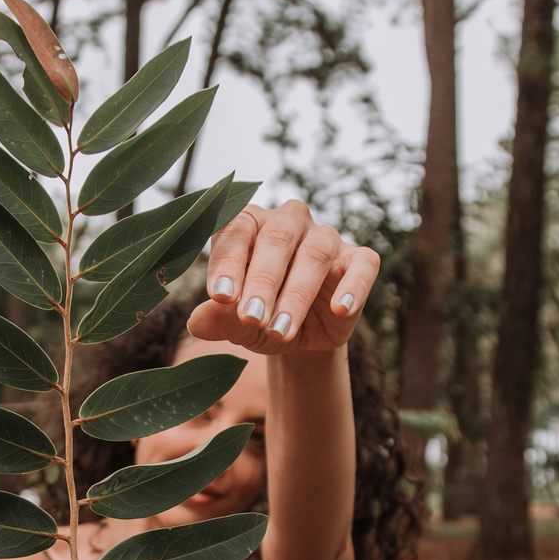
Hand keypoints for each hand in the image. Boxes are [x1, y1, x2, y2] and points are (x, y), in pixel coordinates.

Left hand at [185, 200, 378, 352]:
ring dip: (296, 295)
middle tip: (251, 319)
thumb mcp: (237, 325)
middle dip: (262, 282)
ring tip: (281, 330)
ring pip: (314, 254)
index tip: (220, 297)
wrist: (301, 337)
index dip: (228, 262)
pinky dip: (354, 286)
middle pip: (276, 240)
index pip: (236, 230)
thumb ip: (218, 320)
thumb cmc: (261, 318)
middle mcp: (288, 222)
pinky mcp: (358, 259)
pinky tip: (341, 309)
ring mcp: (326, 237)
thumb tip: (197, 321)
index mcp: (250, 224)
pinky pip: (362, 265)